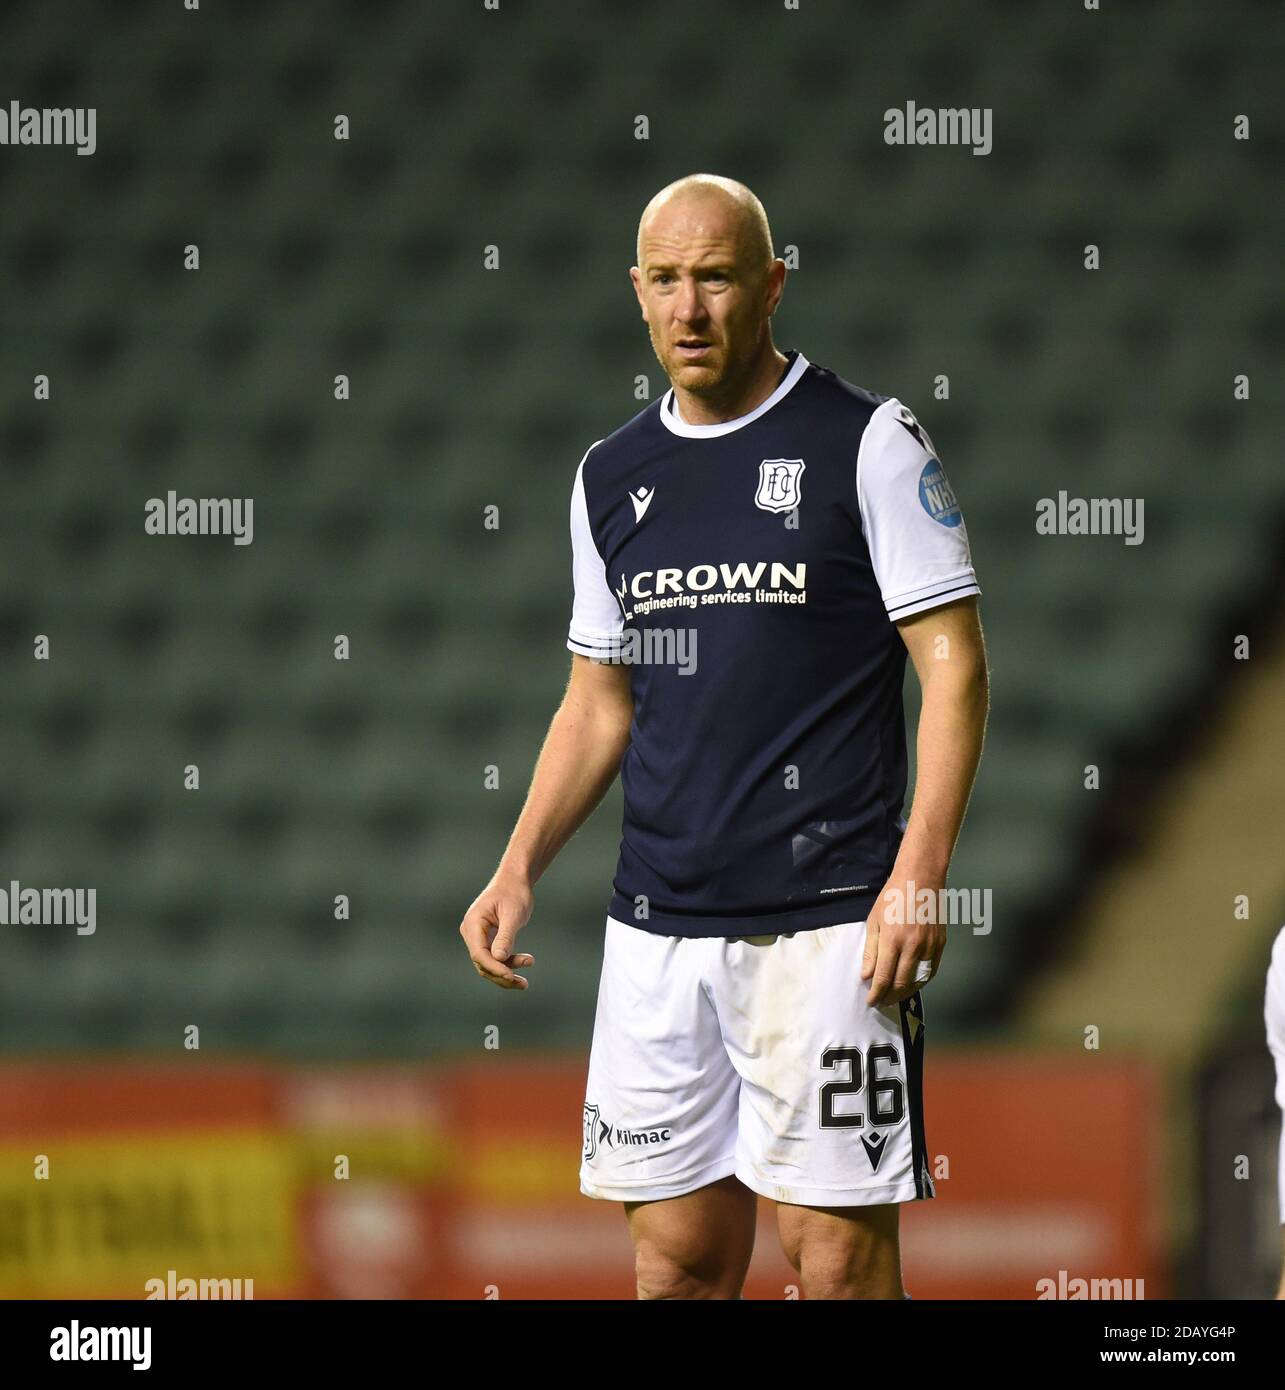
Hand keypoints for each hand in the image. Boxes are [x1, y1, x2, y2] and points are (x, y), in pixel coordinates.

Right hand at [459, 874, 534, 989]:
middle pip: (482, 963)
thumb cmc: (514, 893)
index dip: (494, 968)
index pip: (479, 953)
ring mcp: (478, 937)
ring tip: (525, 981)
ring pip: (488, 964)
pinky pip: (495, 958)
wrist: (515, 881)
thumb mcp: (513, 914)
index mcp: (473, 923)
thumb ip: (506, 936)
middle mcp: (471, 932)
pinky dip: (508, 964)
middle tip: (522, 984)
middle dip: (501, 975)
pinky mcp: (487, 940)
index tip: (511, 976)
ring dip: (506, 973)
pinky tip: (526, 962)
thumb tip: (499, 959)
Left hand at [860, 876, 945, 1006]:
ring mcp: (930, 947)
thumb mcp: (874, 921)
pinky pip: (931, 971)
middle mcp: (913, 947)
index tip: (871, 1001)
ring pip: (918, 981)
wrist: (921, 879)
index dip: (876, 994)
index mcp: (893, 940)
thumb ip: (870, 951)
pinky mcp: (941, 945)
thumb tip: (867, 976)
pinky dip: (921, 982)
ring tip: (894, 998)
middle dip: (889, 997)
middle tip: (881, 1002)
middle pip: (901, 984)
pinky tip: (911, 984)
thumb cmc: (893, 897)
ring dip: (905, 993)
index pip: (883, 977)